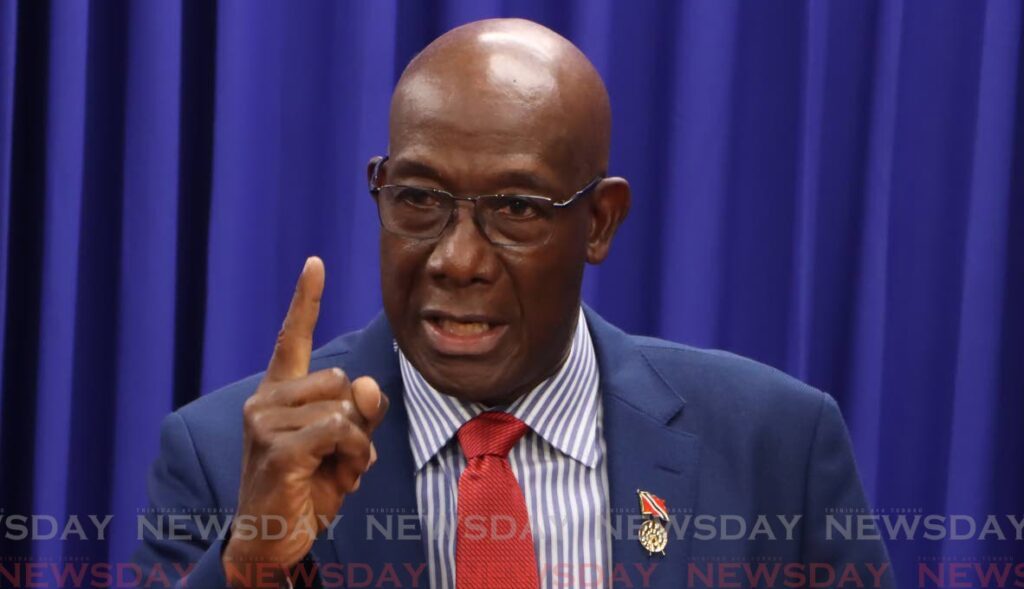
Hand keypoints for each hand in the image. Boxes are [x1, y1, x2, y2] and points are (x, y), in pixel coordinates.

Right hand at [222, 256, 388, 585]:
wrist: (274, 541)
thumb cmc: (309, 489)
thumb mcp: (345, 445)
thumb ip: (360, 412)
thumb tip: (364, 384)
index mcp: (279, 393)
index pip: (292, 338)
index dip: (305, 299)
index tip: (315, 262)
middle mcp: (265, 400)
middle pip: (340, 378)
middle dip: (356, 419)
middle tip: (339, 454)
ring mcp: (264, 422)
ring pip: (343, 406)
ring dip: (355, 443)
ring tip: (332, 469)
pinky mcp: (275, 447)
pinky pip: (339, 430)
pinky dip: (351, 455)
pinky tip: (333, 478)